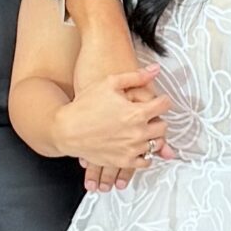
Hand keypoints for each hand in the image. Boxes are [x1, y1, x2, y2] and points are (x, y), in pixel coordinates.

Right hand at [71, 16, 148, 190]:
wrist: (66, 130)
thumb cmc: (84, 106)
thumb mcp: (109, 83)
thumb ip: (136, 76)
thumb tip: (155, 70)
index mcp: (136, 113)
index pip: (164, 105)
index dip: (162, 100)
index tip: (158, 101)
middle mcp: (137, 133)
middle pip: (163, 126)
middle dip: (158, 119)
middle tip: (148, 116)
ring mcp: (131, 149)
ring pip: (157, 144)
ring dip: (153, 136)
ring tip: (142, 130)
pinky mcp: (124, 161)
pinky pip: (146, 161)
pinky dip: (145, 154)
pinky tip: (137, 145)